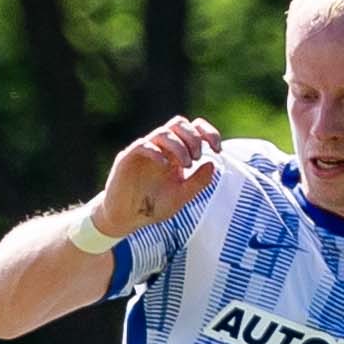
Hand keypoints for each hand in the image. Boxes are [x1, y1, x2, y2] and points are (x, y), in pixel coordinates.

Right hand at [95, 115, 222, 237]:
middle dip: (193, 138)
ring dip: (179, 146)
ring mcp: (144, 151)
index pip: (193, 128)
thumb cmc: (153, 206)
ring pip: (163, 132)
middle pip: (179, 123)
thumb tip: (213, 164)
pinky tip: (165, 166)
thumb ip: (198, 182)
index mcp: (175, 152)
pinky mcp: (127, 158)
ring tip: (185, 165)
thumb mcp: (182, 196)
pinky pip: (142, 145)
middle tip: (196, 158)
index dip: (207, 132)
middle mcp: (160, 147)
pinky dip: (156, 152)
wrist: (126, 219)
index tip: (217, 148)